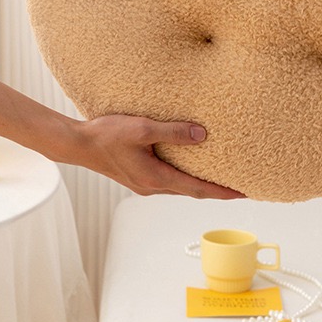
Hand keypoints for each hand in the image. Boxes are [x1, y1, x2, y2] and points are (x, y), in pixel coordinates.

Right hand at [71, 113, 244, 198]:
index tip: (243, 194)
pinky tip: (189, 166)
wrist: (78, 144)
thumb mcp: (143, 128)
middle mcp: (152, 186)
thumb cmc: (107, 135)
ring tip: (220, 177)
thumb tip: (202, 135)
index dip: (222, 192)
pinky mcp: (138, 177)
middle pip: (192, 191)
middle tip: (240, 188)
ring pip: (180, 186)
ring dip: (200, 184)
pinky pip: (168, 180)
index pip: (197, 188)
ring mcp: (144, 184)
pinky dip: (185, 177)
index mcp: (156, 178)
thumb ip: (173, 131)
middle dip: (216, 190)